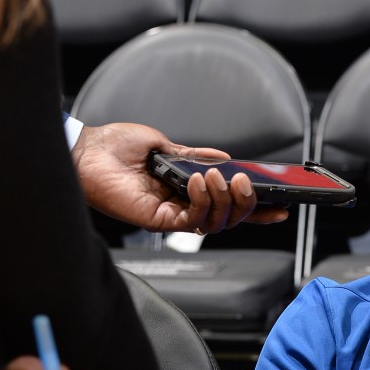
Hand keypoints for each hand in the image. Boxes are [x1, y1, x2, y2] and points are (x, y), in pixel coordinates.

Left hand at [71, 121, 288, 233]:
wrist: (88, 151)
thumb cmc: (116, 147)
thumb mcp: (166, 145)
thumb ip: (196, 154)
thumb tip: (224, 158)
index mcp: (186, 190)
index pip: (227, 205)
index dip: (255, 209)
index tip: (281, 205)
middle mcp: (181, 207)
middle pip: (227, 218)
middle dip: (246, 204)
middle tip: (249, 185)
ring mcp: (170, 216)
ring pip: (214, 223)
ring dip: (225, 200)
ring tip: (219, 178)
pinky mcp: (157, 221)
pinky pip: (190, 221)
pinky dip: (201, 202)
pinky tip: (199, 181)